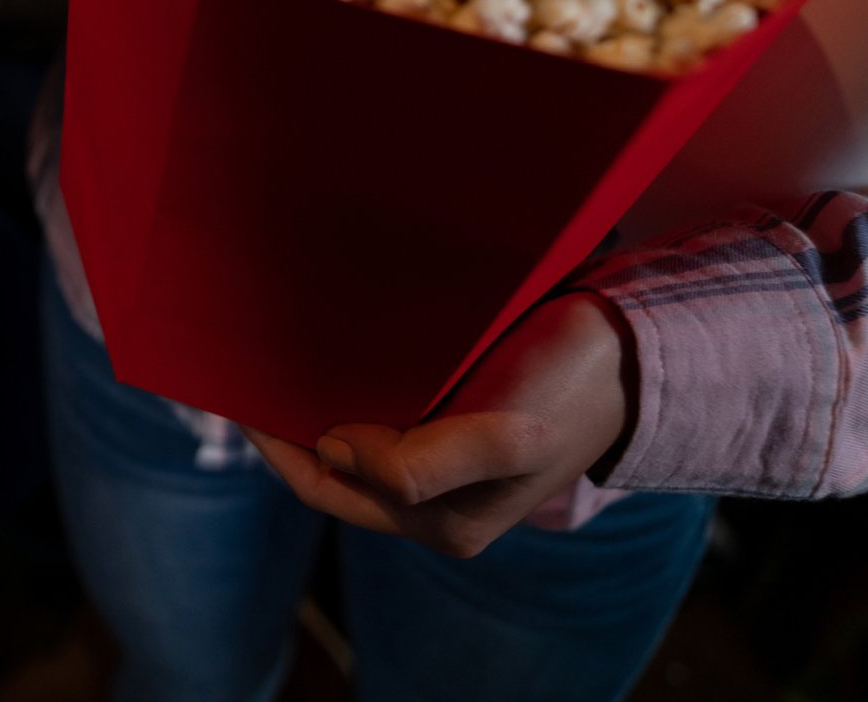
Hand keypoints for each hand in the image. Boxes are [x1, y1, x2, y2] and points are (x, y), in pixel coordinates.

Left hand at [243, 293, 635, 557]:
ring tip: (276, 350)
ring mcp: (441, 464)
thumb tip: (337, 451)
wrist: (629, 357)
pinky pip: (378, 410)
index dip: (276, 444)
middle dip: (288, 419)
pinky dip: (347, 382)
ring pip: (350, 435)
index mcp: (439, 521)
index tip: (238, 390)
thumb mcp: (507, 434)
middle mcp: (432, 503)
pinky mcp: (452, 424)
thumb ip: (424, 463)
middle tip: (246, 362)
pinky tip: (329, 346)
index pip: (324, 486)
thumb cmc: (567, 393)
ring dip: (315, 398)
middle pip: (330, 467)